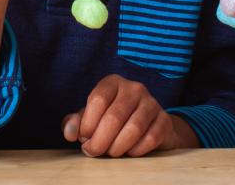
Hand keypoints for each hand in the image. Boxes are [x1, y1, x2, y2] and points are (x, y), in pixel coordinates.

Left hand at [62, 74, 188, 156]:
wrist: (147, 127)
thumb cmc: (112, 121)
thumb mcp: (91, 118)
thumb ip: (75, 123)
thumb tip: (70, 133)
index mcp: (113, 83)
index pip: (98, 99)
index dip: (87, 123)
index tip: (84, 138)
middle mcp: (134, 88)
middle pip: (114, 117)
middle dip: (100, 141)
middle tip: (93, 152)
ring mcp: (152, 103)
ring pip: (133, 129)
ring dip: (117, 147)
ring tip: (110, 152)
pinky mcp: (164, 120)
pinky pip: (150, 139)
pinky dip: (135, 150)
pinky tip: (128, 151)